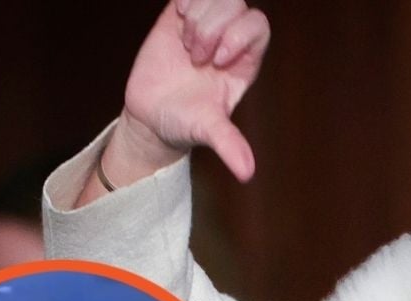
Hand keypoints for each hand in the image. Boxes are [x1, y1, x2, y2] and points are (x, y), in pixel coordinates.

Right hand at [107, 0, 270, 187]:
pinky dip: (185, 0)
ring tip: (185, 45)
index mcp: (244, 62)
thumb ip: (229, 144)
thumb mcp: (207, 132)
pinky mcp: (178, 18)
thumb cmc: (185, 123)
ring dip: (198, 15)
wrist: (152, 117)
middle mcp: (228, 40)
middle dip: (213, 26)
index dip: (239, 35)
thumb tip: (247, 172)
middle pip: (236, 4)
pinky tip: (177, 21)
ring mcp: (205, 26)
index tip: (216, 62)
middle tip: (195, 56)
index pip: (257, 26)